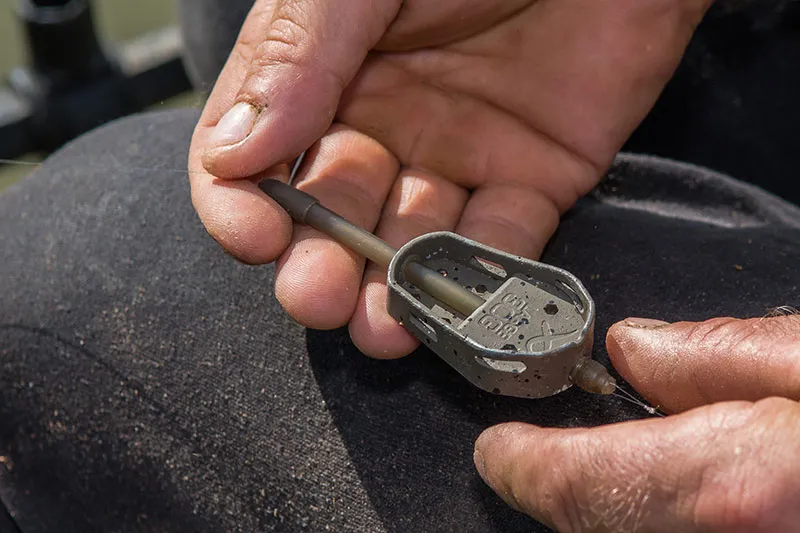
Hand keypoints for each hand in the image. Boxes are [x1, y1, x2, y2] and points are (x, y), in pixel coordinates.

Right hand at [188, 0, 711, 356]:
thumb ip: (298, 54)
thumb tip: (231, 153)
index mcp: (323, 72)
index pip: (253, 156)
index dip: (241, 205)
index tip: (254, 236)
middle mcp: (383, 122)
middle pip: (333, 215)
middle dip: (322, 264)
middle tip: (320, 299)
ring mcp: (459, 156)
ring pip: (413, 243)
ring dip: (396, 291)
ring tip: (385, 328)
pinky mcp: (537, 178)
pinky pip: (504, 242)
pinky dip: (487, 282)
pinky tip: (467, 309)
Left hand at [474, 314, 799, 531]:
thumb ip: (722, 354)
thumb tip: (637, 349)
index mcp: (735, 484)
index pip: (579, 482)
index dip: (525, 464)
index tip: (499, 450)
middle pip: (597, 524)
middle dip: (561, 487)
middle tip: (538, 457)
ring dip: (607, 505)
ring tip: (606, 464)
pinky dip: (650, 517)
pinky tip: (667, 490)